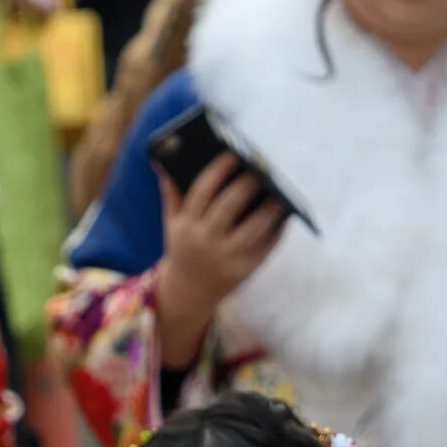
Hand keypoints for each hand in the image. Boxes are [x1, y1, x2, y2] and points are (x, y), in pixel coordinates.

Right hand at [154, 155, 287, 366]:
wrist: (187, 293)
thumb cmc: (183, 248)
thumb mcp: (172, 224)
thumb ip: (171, 193)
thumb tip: (163, 162)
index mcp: (187, 226)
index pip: (203, 191)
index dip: (219, 170)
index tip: (234, 154)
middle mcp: (205, 242)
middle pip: (230, 206)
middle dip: (248, 185)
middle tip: (263, 169)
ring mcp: (226, 258)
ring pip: (254, 228)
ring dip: (270, 208)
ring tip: (280, 192)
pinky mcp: (244, 271)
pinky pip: (265, 247)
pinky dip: (277, 231)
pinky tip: (283, 216)